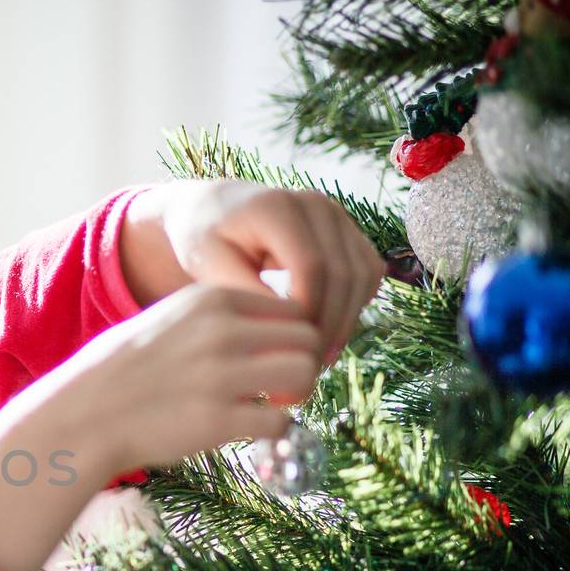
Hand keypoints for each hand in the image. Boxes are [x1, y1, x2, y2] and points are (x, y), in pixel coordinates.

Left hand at [119, 179, 385, 366]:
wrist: (212, 210)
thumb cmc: (202, 240)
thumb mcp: (208, 264)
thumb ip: (241, 290)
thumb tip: (282, 324)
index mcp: (276, 207)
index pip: (311, 266)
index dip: (309, 312)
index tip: (290, 350)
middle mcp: (314, 204)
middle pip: (342, 273)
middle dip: (330, 324)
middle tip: (309, 366)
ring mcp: (336, 215)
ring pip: (362, 275)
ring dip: (347, 320)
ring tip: (318, 356)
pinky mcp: (347, 231)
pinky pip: (367, 273)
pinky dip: (354, 305)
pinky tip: (327, 332)